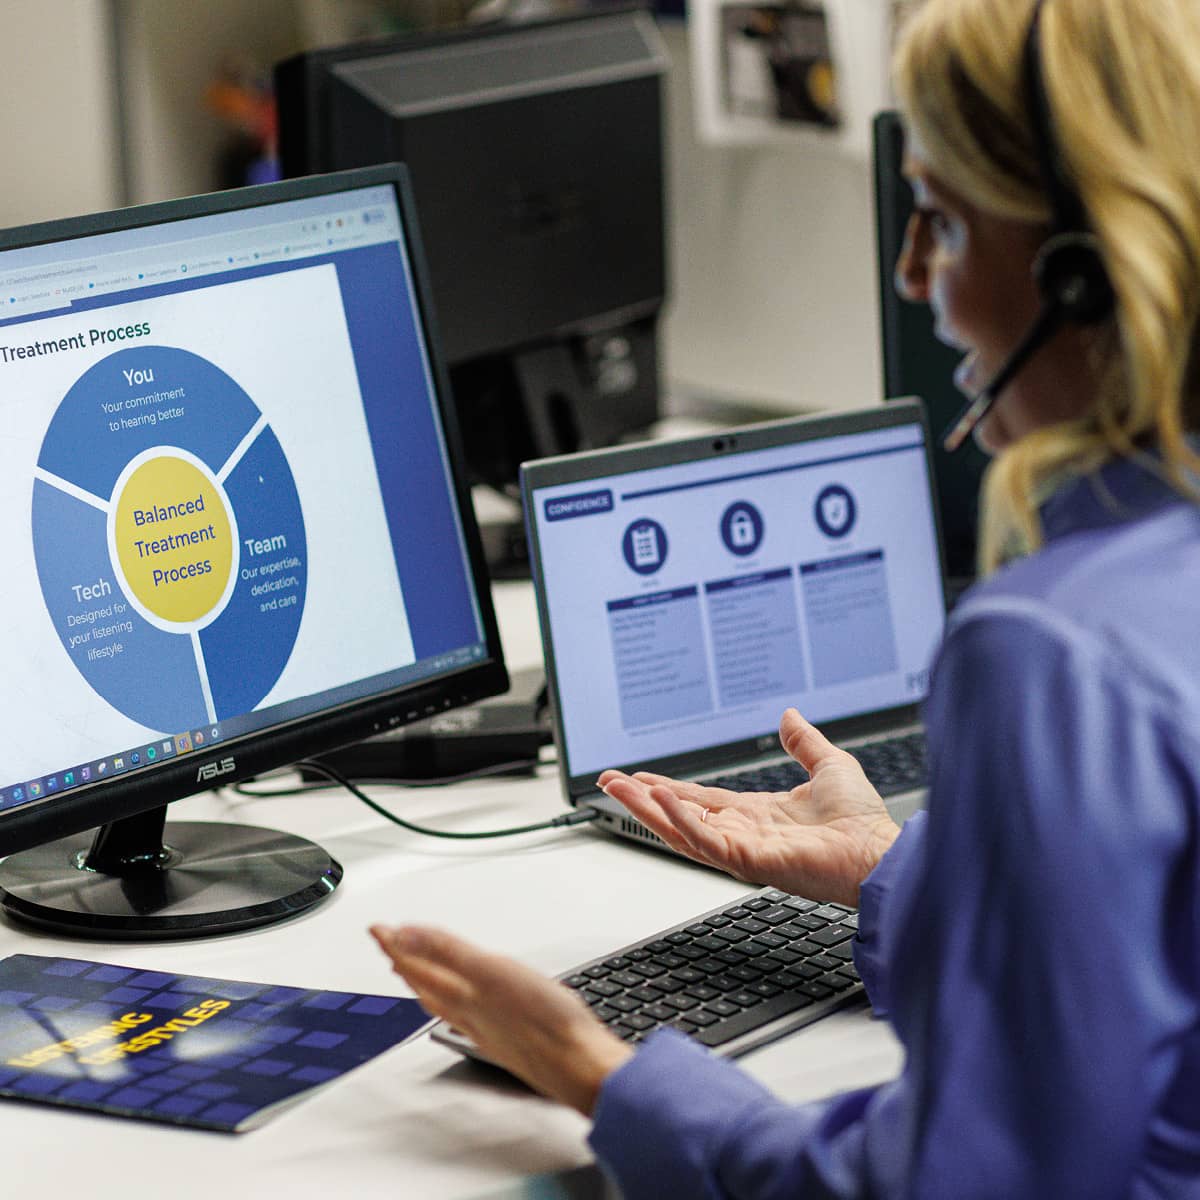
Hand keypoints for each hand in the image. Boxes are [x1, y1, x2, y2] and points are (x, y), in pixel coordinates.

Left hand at [370, 924, 632, 1115]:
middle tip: (389, 943)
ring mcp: (485, 1025)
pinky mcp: (505, 1036)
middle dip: (404, 960)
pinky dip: (452, 1000)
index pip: (417, 963)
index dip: (397, 943)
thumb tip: (404, 936)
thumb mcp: (491, 972)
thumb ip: (446, 952)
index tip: (379, 929)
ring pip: (442, 999)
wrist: (578, 1065)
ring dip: (424, 979)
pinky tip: (461, 1003)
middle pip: (425, 982)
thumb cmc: (545, 1022)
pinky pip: (463, 1014)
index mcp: (463, 992)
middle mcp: (468, 1011)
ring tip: (413, 968)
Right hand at [598, 708, 899, 906]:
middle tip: (608, 783)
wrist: (881, 852)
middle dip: (641, 800)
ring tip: (618, 788)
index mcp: (756, 815)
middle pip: (679, 815)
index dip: (668, 788)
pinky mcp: (750, 861)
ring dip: (647, 810)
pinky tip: (661, 800)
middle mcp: (743, 833)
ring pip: (682, 829)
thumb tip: (790, 716)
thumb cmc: (864, 822)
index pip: (700, 800)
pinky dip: (681, 820)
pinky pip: (706, 841)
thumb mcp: (829, 766)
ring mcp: (743, 849)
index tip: (640, 777)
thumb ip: (804, 743)